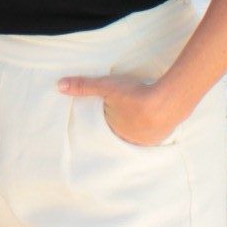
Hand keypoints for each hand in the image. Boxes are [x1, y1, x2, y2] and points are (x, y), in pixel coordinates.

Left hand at [58, 74, 192, 146]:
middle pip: (123, 133)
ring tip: (140, 118)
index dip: (109, 120)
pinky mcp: (162, 137)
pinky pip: (154, 136)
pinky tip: (155, 121)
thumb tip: (59, 86)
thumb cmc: (133, 95)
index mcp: (114, 131)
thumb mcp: (106, 87)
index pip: (107, 128)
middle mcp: (130, 140)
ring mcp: (147, 141)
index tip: (111, 114)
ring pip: (139, 136)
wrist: (167, 102)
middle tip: (126, 114)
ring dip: (139, 128)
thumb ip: (83, 86)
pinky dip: (153, 129)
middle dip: (124, 125)